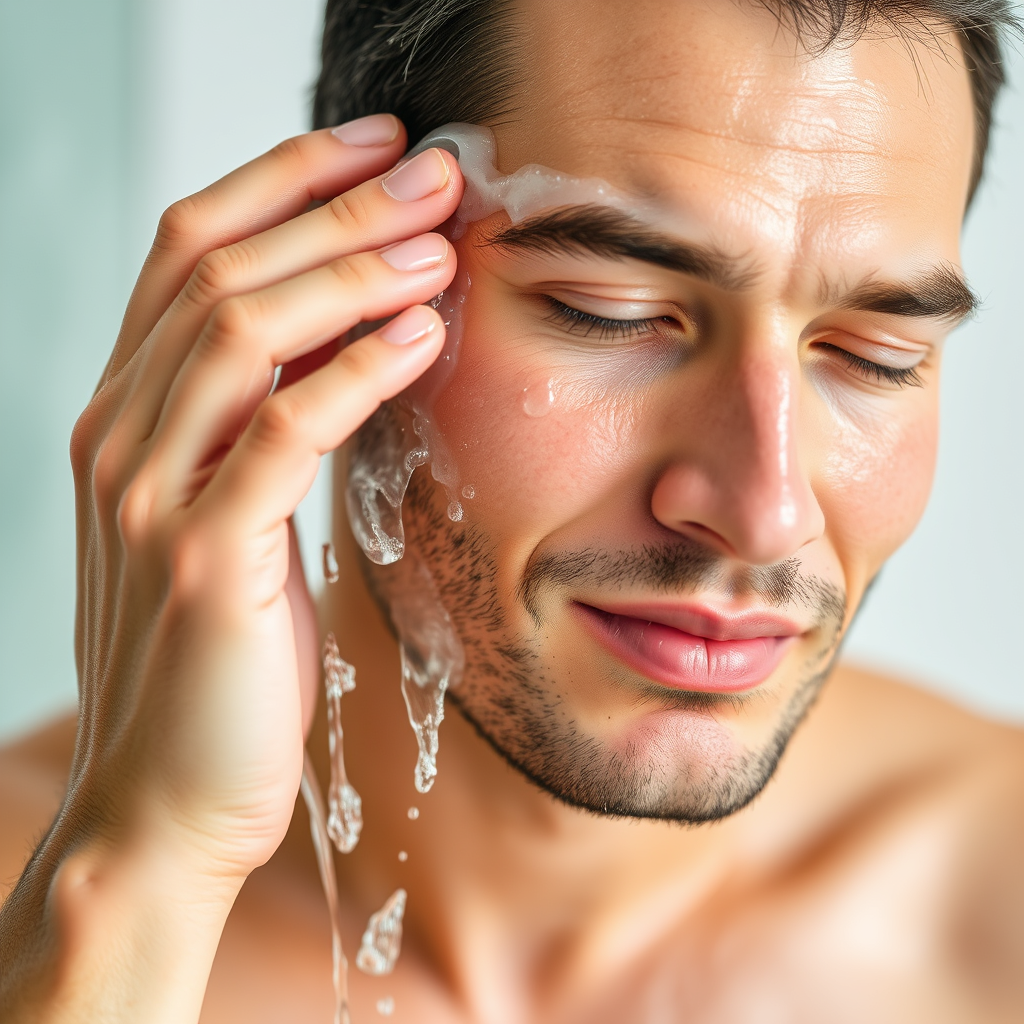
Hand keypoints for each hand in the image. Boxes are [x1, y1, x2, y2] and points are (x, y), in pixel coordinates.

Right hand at [64, 115, 462, 877]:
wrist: (165, 798)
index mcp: (125, 418)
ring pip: (244, 330)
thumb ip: (258, 432)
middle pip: (220, 268)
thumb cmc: (216, 662)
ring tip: (442, 242)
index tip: (375, 151)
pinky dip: (357, 370)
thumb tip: (342, 344)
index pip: (189, 252)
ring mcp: (150, 495)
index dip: (282, 182)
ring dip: (354, 270)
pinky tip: (422, 335)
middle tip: (432, 173)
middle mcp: (119, 438)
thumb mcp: (229, 524)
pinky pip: (285, 430)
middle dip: (336, 205)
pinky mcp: (204, 560)